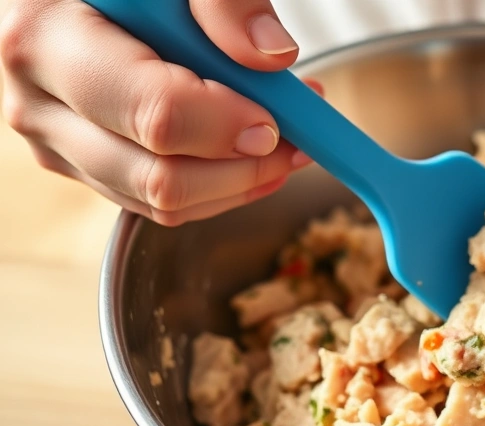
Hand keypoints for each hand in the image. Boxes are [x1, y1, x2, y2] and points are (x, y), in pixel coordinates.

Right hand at [0, 0, 317, 225]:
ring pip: (164, 202)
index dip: (229, 126)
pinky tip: (253, 152)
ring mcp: (59, 144)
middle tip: (300, 137)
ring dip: (241, 181)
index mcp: (48, 39)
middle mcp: (41, 104)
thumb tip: (271, 56)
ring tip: (288, 140)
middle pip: (162, 177)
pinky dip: (219, 188)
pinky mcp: (85, 168)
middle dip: (246, 165)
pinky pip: (161, 205)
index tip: (279, 117)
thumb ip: (223, 1)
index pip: (156, 113)